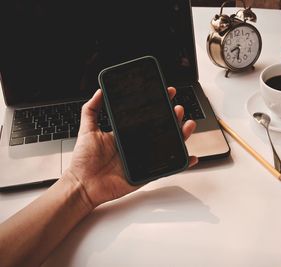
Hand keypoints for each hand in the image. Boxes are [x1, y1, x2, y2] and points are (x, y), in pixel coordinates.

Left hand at [64, 87, 197, 208]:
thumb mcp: (87, 129)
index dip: (159, 104)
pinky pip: (168, 168)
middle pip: (162, 128)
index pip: (147, 116)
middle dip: (174, 117)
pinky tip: (190, 157)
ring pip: (168, 145)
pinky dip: (181, 164)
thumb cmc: (84, 160)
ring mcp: (144, 158)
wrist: (83, 185)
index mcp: (127, 133)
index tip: (167, 92)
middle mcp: (138, 144)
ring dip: (181, 135)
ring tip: (188, 125)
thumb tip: (99, 91)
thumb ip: (91, 109)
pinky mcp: (147, 173)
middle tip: (178, 108)